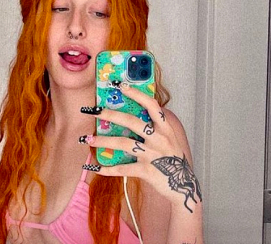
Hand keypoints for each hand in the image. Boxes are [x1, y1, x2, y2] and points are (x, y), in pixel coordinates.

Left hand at [80, 84, 201, 212]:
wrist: (183, 184)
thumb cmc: (173, 159)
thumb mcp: (170, 139)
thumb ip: (157, 127)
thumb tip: (136, 114)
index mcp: (166, 128)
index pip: (151, 105)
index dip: (136, 94)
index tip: (121, 86)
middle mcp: (159, 138)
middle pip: (132, 122)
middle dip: (111, 114)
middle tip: (94, 110)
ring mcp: (152, 154)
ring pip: (124, 143)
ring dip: (103, 140)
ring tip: (87, 139)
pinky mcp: (146, 171)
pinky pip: (123, 168)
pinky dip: (108, 168)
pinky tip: (95, 167)